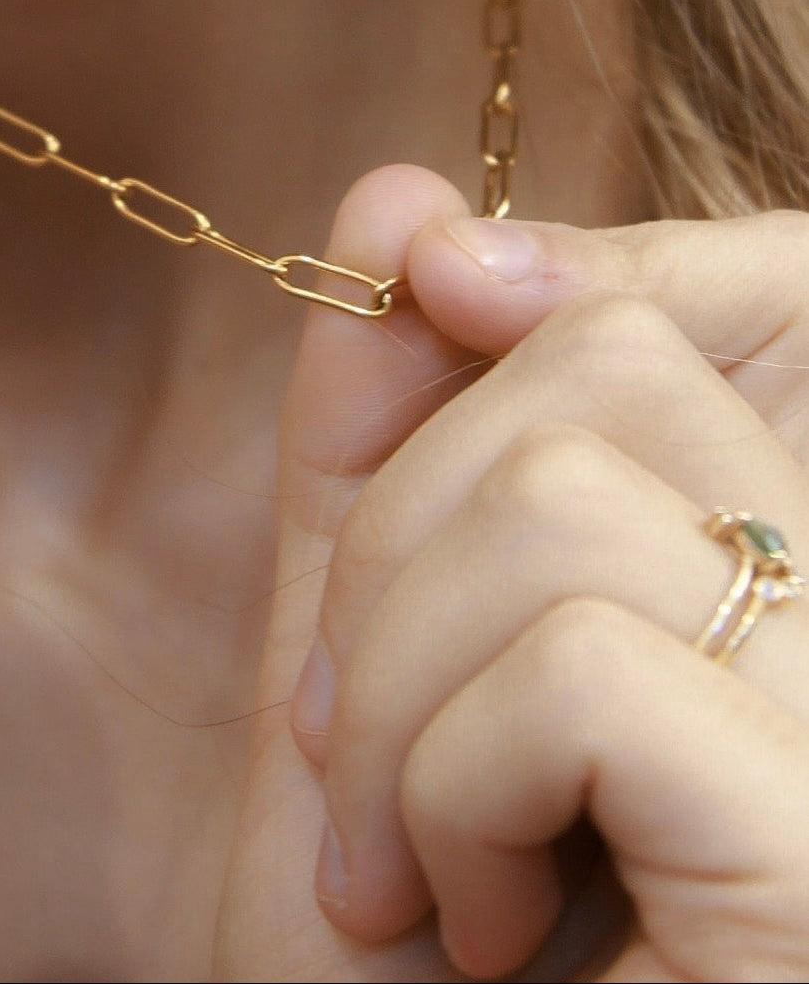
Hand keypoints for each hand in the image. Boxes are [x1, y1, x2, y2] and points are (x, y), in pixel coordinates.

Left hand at [217, 166, 808, 980]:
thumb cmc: (391, 934)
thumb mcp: (365, 644)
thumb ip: (383, 439)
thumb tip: (402, 205)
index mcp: (772, 570)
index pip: (745, 300)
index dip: (587, 266)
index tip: (434, 276)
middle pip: (607, 372)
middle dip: (396, 532)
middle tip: (350, 733)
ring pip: (566, 495)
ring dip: (391, 686)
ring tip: (398, 851)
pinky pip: (588, 669)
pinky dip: (446, 788)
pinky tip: (466, 922)